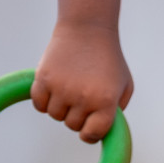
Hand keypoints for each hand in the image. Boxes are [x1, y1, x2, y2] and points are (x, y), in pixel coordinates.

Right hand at [31, 22, 132, 142]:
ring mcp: (61, 89)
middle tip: (83, 94)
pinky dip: (45, 99)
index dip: (90, 134)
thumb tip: (102, 133)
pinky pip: (39, 105)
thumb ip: (117, 111)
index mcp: (105, 101)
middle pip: (72, 125)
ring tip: (72, 84)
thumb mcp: (124, 84)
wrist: (88, 29)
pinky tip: (56, 84)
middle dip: (78, 115)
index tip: (89, 129)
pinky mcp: (43, 79)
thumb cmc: (108, 59)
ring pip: (55, 115)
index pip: (92, 134)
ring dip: (61, 106)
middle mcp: (83, 97)